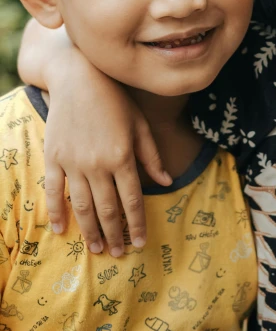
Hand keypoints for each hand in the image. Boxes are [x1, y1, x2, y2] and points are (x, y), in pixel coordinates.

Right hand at [44, 48, 171, 256]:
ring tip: (97, 248)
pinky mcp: (54, 157)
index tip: (140, 242)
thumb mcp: (140, 123)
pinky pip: (55, 191)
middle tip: (118, 253)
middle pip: (108, 208)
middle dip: (115, 233)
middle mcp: (99, 163)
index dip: (137, 224)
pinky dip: (57, 212)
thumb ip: (151, 155)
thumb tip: (167, 182)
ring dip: (90, 230)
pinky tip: (61, 230)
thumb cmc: (115, 98)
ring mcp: (74, 162)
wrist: (78, 77)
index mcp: (123, 156)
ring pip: (83, 205)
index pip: (133, 200)